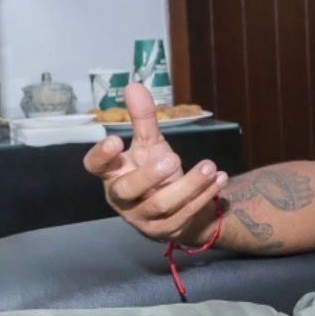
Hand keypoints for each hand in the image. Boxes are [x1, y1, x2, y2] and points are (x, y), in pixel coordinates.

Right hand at [82, 83, 226, 242]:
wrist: (180, 211)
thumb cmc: (156, 173)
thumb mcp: (150, 145)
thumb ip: (142, 119)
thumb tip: (134, 85)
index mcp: (113, 174)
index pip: (95, 167)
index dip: (101, 156)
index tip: (115, 140)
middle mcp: (123, 199)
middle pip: (126, 190)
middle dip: (149, 175)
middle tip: (173, 158)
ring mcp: (143, 217)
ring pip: (162, 204)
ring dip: (190, 184)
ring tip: (210, 166)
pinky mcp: (165, 230)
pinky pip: (185, 214)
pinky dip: (204, 195)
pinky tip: (219, 178)